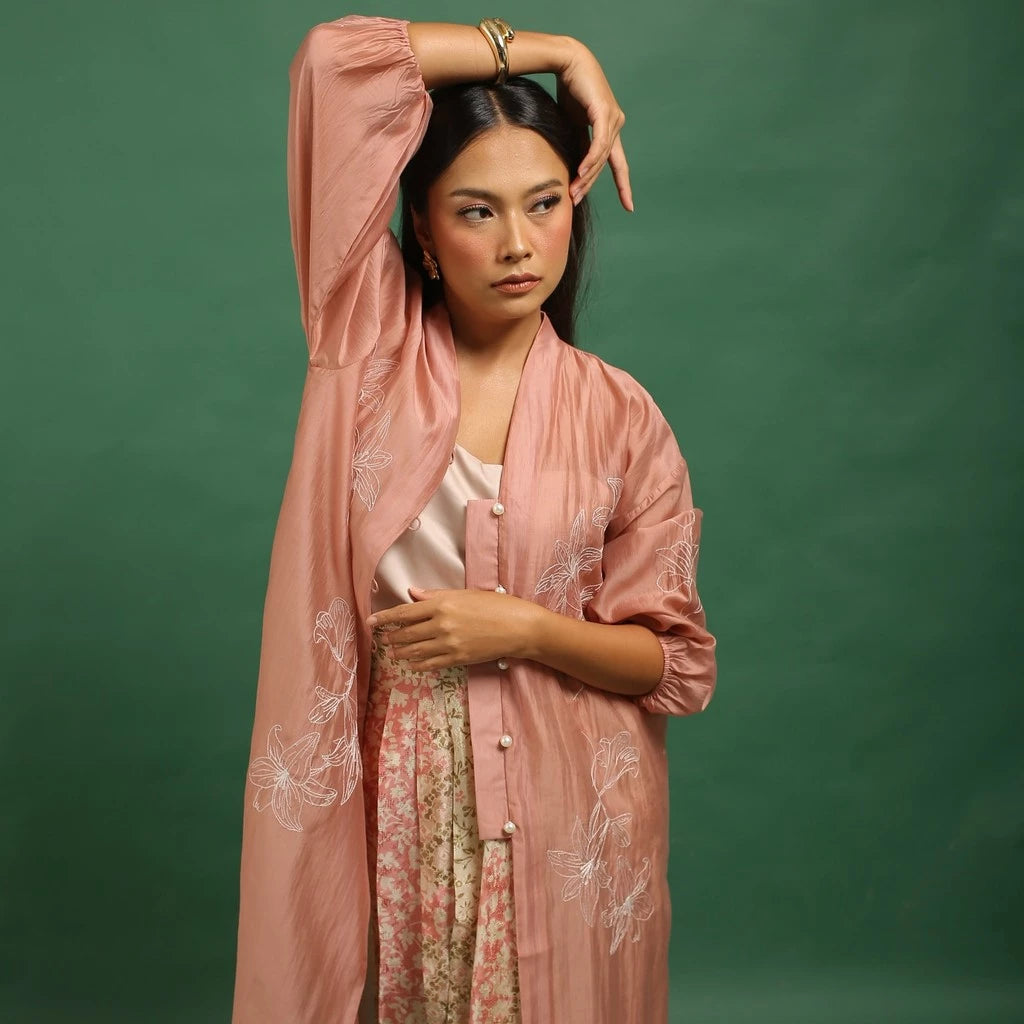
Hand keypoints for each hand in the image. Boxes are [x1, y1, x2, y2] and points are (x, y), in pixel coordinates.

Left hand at [365, 587, 539, 670]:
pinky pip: (430, 663)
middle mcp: (441, 624)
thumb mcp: (464, 594)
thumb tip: (413, 593)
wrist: (518, 627)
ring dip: (401, 652)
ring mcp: (448, 644)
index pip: (405, 612)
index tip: (371, 622)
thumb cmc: (494, 606)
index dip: (385, 618)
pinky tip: (412, 663)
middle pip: (406, 634)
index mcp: (442, 604)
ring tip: (394, 652)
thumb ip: (436, 595)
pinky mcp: (457, 658)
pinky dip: (418, 664)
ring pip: (415, 651)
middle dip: (392, 637)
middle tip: (384, 639)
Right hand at [556, 41, 631, 211]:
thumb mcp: (573, 125)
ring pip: (601, 157)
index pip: (618, 163)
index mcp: (611, 129)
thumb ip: (579, 144)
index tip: (629, 206)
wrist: (568, 62)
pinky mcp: (604, 113)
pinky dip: (590, 160)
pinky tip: (581, 172)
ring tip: (574, 192)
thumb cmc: (570, 90)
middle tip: (575, 202)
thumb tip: (577, 168)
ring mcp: (613, 118)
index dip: (623, 185)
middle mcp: (616, 124)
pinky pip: (598, 144)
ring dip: (586, 176)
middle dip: (589, 185)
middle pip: (605, 164)